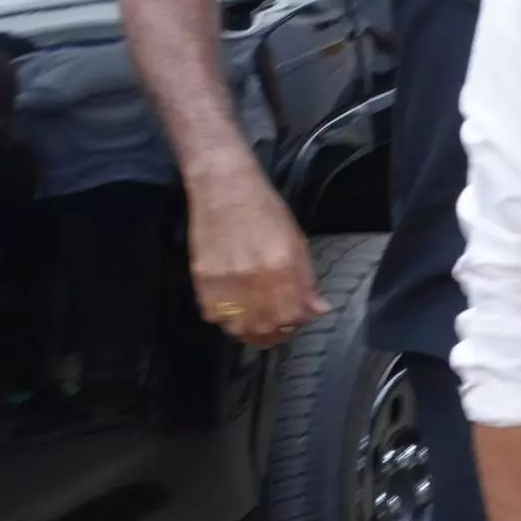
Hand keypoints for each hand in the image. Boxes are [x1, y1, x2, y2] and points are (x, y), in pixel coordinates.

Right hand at [186, 167, 327, 347]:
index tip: (295, 318)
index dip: (296, 323)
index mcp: (282, 267)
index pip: (292, 316)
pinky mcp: (201, 279)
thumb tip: (319, 311)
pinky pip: (213, 315)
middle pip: (265, 328)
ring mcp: (224, 280)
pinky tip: (233, 308)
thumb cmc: (266, 211)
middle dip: (274, 333)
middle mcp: (254, 278)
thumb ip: (307, 280)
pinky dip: (225, 318)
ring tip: (255, 321)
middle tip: (276, 327)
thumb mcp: (296, 242)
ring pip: (238, 328)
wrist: (224, 188)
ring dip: (249, 331)